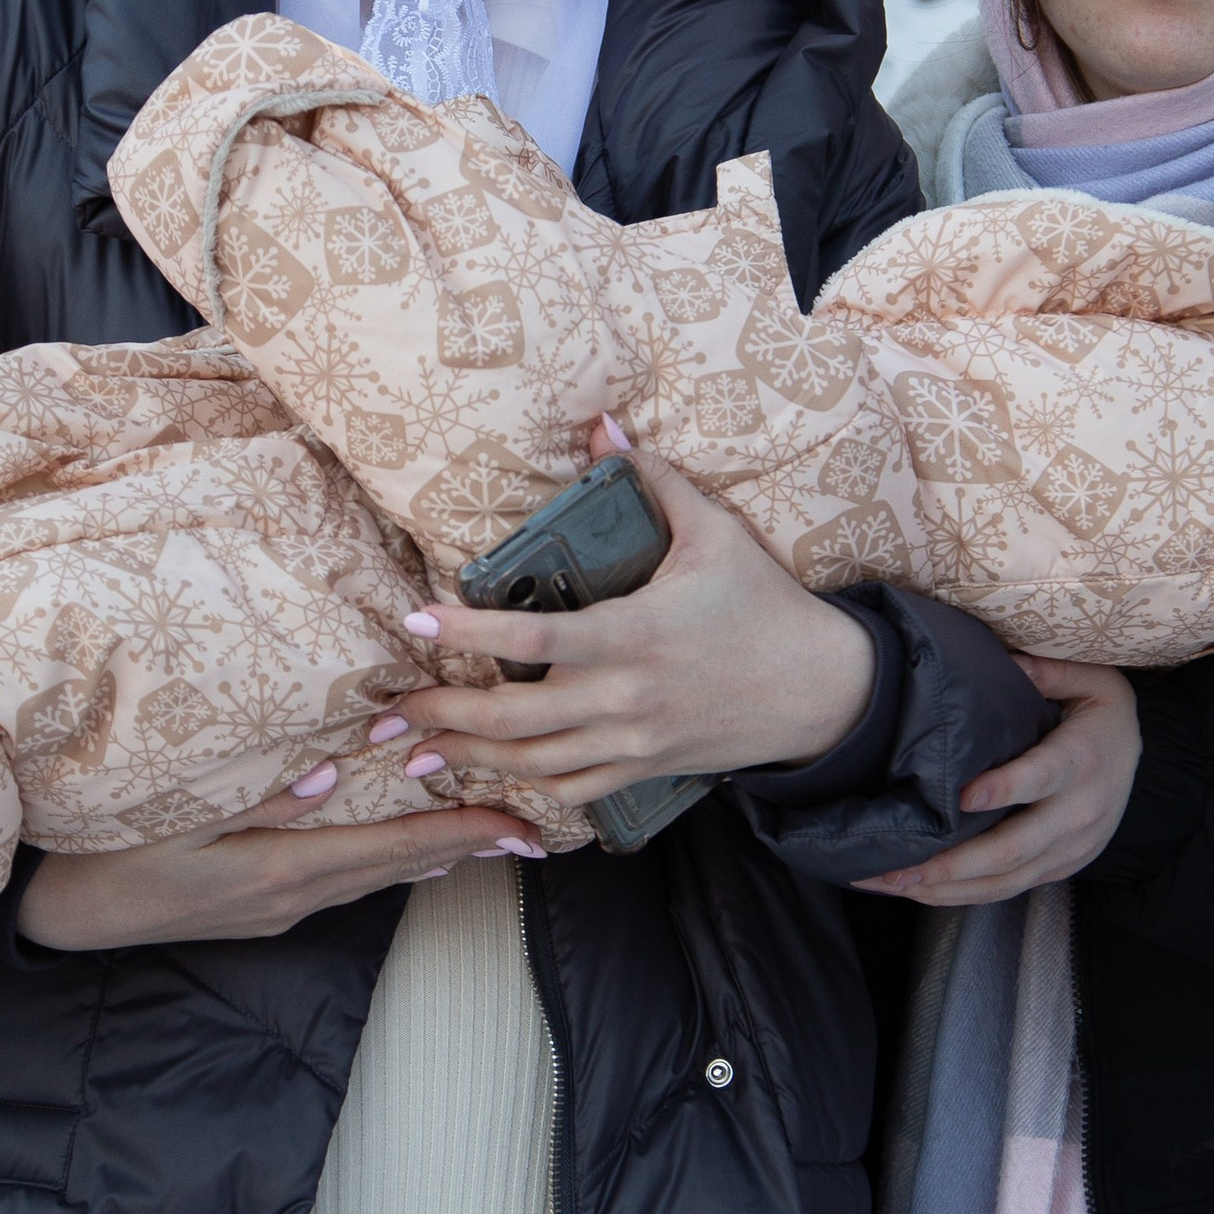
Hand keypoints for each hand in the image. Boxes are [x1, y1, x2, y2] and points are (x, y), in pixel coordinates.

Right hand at [16, 778, 543, 949]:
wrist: (63, 912)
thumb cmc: (110, 848)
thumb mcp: (175, 812)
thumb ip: (255, 794)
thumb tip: (332, 773)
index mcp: (279, 867)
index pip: (391, 845)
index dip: (460, 833)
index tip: (519, 826)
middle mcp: (291, 896)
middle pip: (398, 867)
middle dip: (468, 846)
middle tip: (533, 831)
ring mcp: (278, 910)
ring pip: (375, 879)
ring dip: (433, 856)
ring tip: (488, 838)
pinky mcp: (262, 911)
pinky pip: (346, 884)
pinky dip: (389, 864)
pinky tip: (408, 855)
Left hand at [390, 425, 876, 805]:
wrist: (822, 690)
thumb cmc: (763, 605)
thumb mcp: (716, 533)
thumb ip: (655, 480)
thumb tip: (604, 424)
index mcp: (636, 634)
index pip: (534, 637)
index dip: (469, 631)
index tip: (419, 618)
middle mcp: (627, 697)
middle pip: (514, 717)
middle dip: (443, 715)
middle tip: (390, 713)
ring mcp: (634, 742)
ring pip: (533, 762)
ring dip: (469, 759)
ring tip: (417, 754)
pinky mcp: (645, 770)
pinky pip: (572, 789)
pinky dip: (526, 786)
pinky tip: (490, 776)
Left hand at [854, 658, 1140, 907]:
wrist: (1141, 761)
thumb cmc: (1102, 716)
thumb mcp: (1093, 681)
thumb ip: (1049, 672)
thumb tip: (1007, 665)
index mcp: (1083, 760)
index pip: (1040, 778)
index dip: (1003, 790)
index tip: (960, 798)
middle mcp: (1078, 813)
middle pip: (1012, 848)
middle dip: (950, 863)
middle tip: (897, 867)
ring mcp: (1070, 848)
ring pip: (1006, 880)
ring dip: (946, 888)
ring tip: (893, 884)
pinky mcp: (1060, 868)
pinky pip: (1010, 890)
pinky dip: (964, 896)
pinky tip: (922, 892)